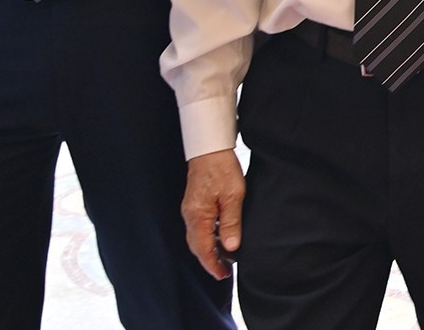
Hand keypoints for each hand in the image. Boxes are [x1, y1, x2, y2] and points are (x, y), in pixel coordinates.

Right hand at [180, 150, 245, 280]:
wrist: (210, 148)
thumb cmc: (222, 169)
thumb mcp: (233, 196)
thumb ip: (231, 223)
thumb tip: (231, 247)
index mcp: (198, 216)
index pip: (203, 249)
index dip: (213, 265)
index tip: (223, 275)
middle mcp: (190, 216)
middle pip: (198, 246)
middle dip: (211, 260)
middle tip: (225, 271)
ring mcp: (190, 210)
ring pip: (198, 238)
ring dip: (210, 250)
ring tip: (226, 258)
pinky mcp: (194, 204)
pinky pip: (199, 227)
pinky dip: (208, 237)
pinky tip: (220, 238)